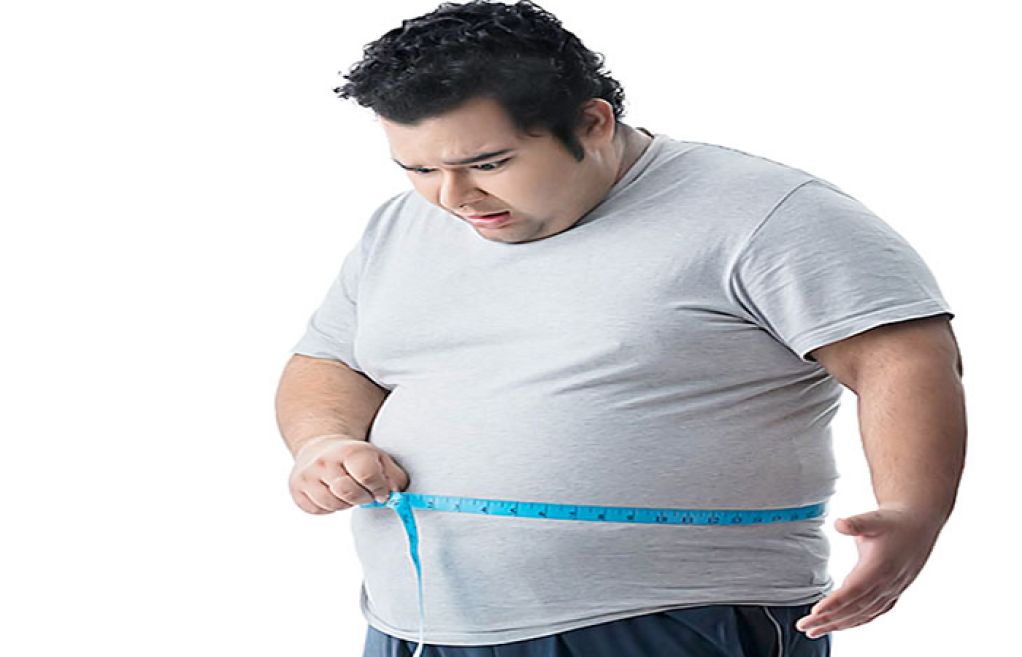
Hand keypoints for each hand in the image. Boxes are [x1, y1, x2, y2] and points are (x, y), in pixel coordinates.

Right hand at [288, 435, 409, 514]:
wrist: (320, 449)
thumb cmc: (356, 458)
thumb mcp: (379, 459)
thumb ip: (394, 477)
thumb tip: (393, 495)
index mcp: (349, 450)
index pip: (367, 475)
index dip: (379, 488)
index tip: (381, 492)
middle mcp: (325, 461)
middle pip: (348, 492)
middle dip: (362, 498)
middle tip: (365, 493)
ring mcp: (308, 475)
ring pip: (333, 504)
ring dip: (346, 503)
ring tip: (348, 491)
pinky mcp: (297, 490)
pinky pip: (318, 509)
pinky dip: (329, 507)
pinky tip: (332, 494)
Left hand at [795, 505, 943, 638]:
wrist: (919, 527)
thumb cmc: (893, 522)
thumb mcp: (874, 518)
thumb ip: (856, 523)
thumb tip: (839, 524)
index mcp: (880, 568)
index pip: (853, 591)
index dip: (834, 603)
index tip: (815, 613)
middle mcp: (886, 585)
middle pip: (853, 608)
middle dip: (827, 620)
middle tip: (803, 626)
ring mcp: (890, 592)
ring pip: (862, 615)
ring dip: (838, 625)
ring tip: (814, 631)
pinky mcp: (892, 594)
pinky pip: (872, 614)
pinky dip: (855, 622)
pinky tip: (840, 626)